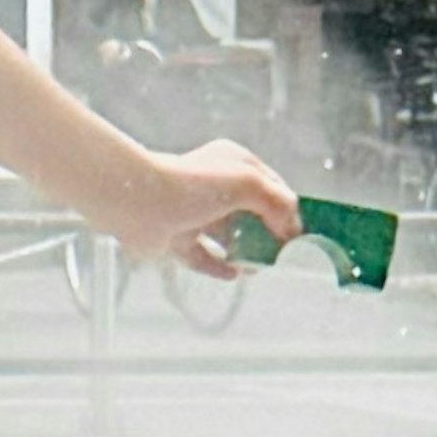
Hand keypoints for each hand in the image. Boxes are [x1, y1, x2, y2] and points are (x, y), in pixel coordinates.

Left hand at [126, 135, 302, 277]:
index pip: (270, 185)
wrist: (139, 201)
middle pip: (250, 211)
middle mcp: (212, 185)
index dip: (286, 209)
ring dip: (246, 250)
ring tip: (262, 265)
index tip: (297, 234)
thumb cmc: (193, 184)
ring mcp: (193, 212)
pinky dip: (218, 265)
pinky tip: (234, 274)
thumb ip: (277, 203)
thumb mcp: (248, 183)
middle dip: (268, 231)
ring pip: (227, 234)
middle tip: (282, 254)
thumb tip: (289, 229)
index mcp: (232, 163)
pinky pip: (202, 256)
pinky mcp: (175, 237)